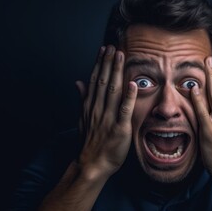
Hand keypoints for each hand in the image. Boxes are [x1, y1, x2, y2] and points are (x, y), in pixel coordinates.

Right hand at [75, 46, 136, 180]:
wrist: (92, 163)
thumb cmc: (90, 141)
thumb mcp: (82, 118)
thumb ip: (82, 99)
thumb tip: (78, 82)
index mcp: (90, 106)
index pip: (94, 80)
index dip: (99, 63)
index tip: (103, 50)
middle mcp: (98, 108)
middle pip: (103, 81)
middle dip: (108, 62)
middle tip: (113, 46)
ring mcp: (108, 117)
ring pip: (112, 90)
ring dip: (116, 72)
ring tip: (120, 56)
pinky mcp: (119, 128)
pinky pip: (124, 110)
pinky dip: (129, 97)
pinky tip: (132, 83)